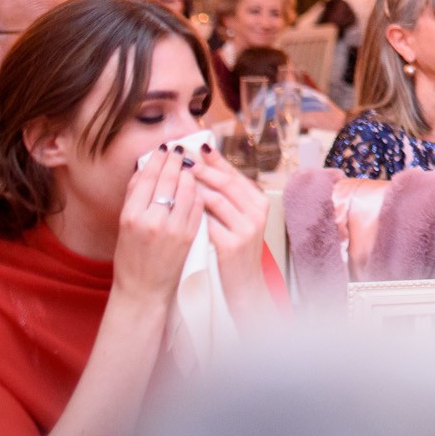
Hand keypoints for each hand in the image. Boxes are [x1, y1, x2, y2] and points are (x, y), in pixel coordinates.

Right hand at [113, 146, 204, 308]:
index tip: (164, 149)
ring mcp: (172, 228)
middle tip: (180, 149)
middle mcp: (151, 220)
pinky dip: (198, 193)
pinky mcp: (189, 236)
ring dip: (190, 174)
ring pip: (186, 190)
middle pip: (167, 180)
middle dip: (175, 161)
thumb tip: (143, 169)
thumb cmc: (131, 257)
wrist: (143, 290)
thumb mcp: (124, 227)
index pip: (146, 178)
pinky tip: (198, 186)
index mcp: (130, 216)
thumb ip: (134, 198)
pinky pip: (198, 206)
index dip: (157, 160)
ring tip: (191, 165)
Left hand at [189, 144, 274, 319]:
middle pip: (226, 182)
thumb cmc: (234, 253)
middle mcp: (257, 212)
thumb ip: (227, 199)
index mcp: (258, 203)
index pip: (234, 174)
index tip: (198, 146)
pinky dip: (193, 210)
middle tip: (182, 157)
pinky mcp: (232, 245)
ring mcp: (246, 228)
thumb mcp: (238, 222)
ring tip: (176, 176)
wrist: (242, 288)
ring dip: (195, 185)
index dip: (215, 160)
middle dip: (203, 168)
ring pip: (217, 198)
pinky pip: (209, 222)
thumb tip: (205, 170)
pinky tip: (177, 205)